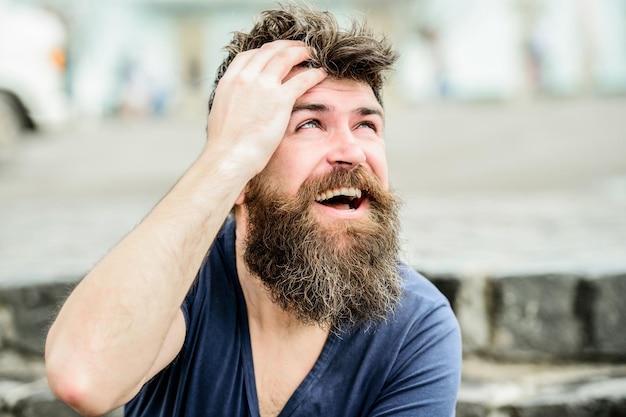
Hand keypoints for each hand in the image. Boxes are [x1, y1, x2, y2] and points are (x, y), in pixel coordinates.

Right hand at [204, 40, 326, 178]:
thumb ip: (232, 101)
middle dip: (286, 46)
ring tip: (312, 54)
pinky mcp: (281, 99)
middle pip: (269, 51)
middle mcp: (246, 77)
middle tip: (299, 48)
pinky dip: (314, 73)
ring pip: (286, 57)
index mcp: (230, 80)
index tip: (275, 54)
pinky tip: (321, 73)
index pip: (249, 55)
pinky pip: (303, 78)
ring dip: (302, 52)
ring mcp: (263, 86)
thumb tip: (238, 105)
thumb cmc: (225, 146)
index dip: (265, 51)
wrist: (229, 157)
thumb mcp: (221, 113)